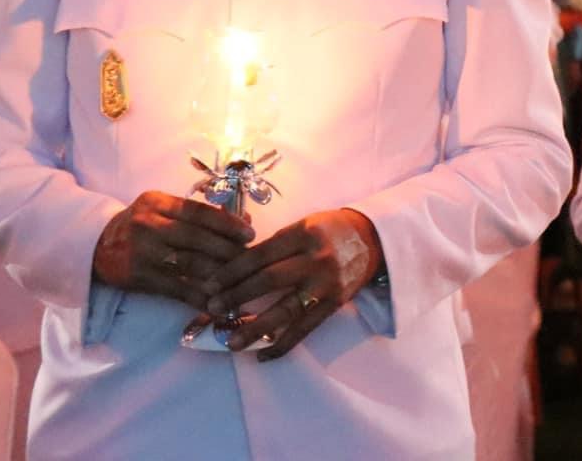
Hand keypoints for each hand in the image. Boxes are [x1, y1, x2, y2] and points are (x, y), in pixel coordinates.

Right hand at [91, 191, 253, 309]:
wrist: (97, 245)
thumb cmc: (141, 224)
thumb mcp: (163, 209)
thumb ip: (199, 215)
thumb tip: (244, 221)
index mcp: (157, 203)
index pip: (198, 211)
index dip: (226, 223)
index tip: (250, 233)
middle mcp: (149, 224)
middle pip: (196, 238)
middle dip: (227, 250)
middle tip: (250, 259)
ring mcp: (143, 252)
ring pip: (188, 264)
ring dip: (218, 274)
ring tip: (239, 280)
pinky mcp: (139, 277)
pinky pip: (176, 289)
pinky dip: (199, 297)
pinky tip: (217, 303)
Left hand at [204, 208, 383, 360]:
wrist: (373, 239)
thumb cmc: (329, 229)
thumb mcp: (303, 226)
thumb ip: (273, 244)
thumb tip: (231, 265)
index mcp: (303, 234)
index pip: (261, 255)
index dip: (232, 271)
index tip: (209, 285)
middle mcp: (316, 259)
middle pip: (270, 280)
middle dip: (238, 296)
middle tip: (212, 309)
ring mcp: (326, 285)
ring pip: (286, 310)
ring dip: (256, 328)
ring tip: (231, 341)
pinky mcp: (334, 305)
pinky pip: (304, 329)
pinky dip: (282, 345)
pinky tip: (261, 356)